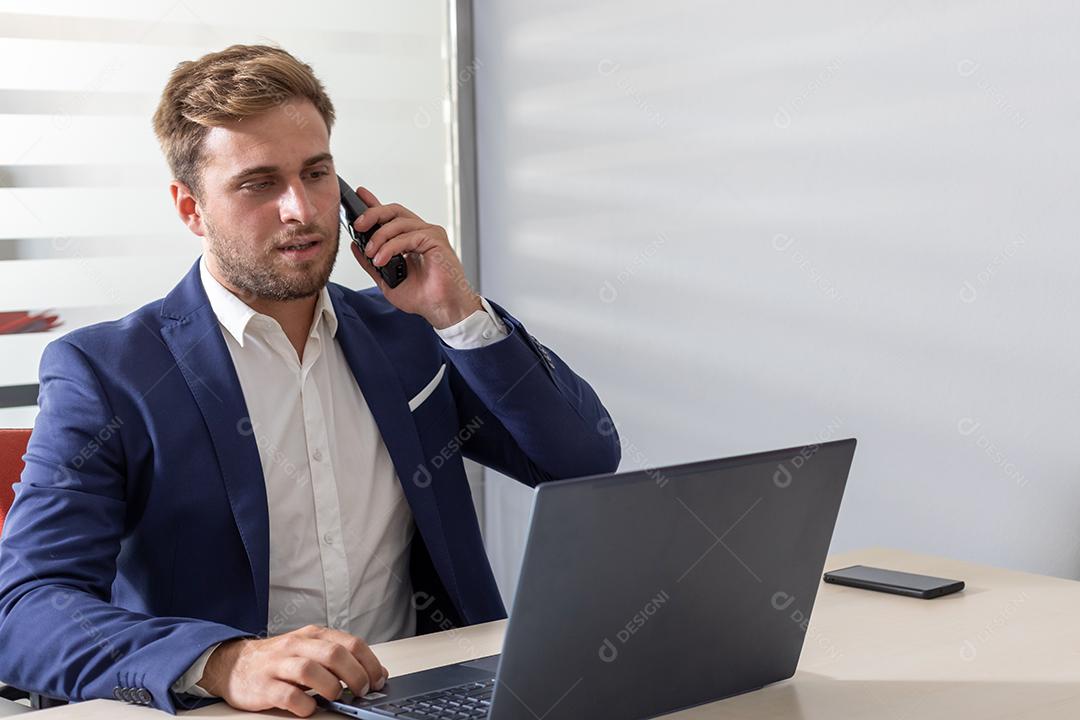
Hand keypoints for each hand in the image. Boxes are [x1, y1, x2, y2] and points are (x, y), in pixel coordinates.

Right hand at [197, 624, 389, 716]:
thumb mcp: (309, 650)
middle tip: (363, 691)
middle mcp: (297, 646)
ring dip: (331, 687)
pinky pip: (287, 696)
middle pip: (334, 653)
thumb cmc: (278, 659)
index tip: (379, 679)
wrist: (233, 664)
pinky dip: (304, 705)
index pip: (350, 643)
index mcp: (313, 635)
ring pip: (311, 670)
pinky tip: (310, 708)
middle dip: (355, 674)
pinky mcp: (264, 686)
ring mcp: (279, 665)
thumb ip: (339, 658)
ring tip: (336, 697)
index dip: (369, 663)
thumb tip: (374, 674)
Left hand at [347, 185, 482, 328]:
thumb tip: (355, 246)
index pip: (390, 216)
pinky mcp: (436, 240)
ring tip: (372, 254)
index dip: (374, 204)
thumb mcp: (387, 280)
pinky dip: (392, 247)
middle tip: (358, 226)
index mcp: (410, 239)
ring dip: (380, 237)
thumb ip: (371, 263)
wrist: (442, 310)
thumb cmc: (423, 297)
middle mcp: (421, 233)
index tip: (359, 195)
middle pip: (394, 211)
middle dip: (373, 214)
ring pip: (399, 222)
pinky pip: (409, 236)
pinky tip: (383, 259)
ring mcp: (430, 234)